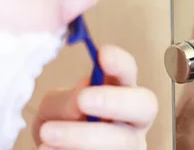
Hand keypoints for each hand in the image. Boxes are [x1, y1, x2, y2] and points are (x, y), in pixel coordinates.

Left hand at [32, 44, 157, 149]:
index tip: (103, 54)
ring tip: (48, 134)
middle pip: (145, 106)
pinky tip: (48, 149)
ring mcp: (130, 146)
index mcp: (119, 92)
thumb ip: (65, 101)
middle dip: (116, 100)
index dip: (121, 62)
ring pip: (123, 141)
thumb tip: (81, 95)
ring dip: (83, 136)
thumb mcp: (55, 107)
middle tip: (83, 100)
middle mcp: (133, 119)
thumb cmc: (60, 124)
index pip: (129, 71)